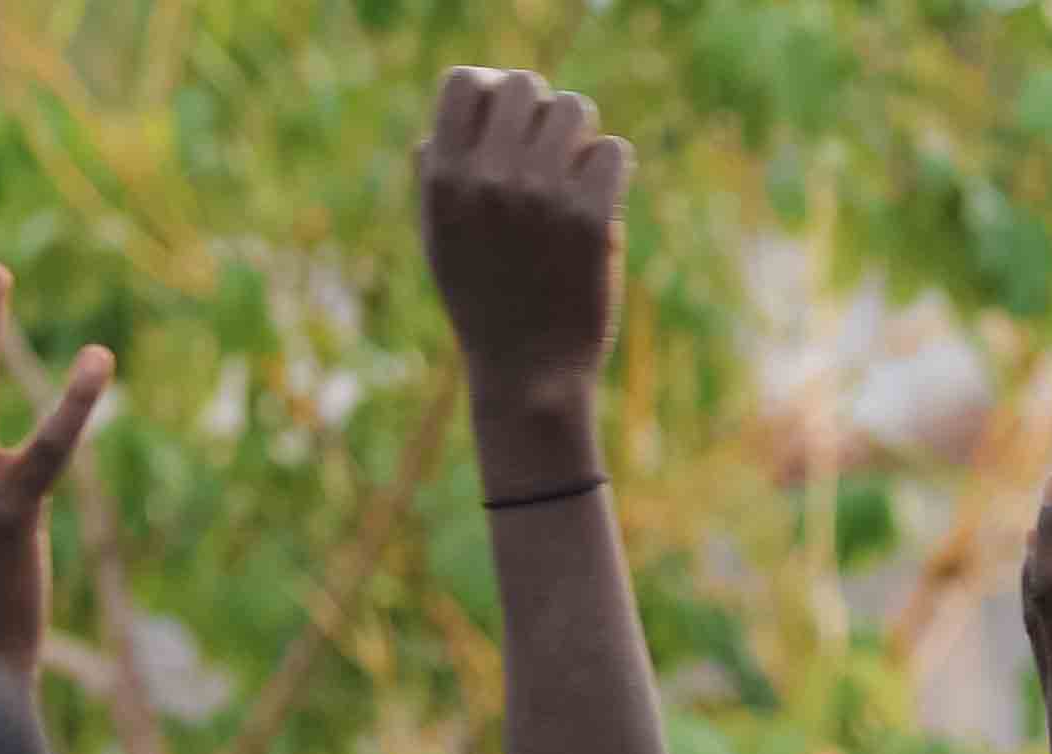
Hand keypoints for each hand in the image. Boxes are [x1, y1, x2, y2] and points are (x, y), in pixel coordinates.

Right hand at [416, 68, 629, 471]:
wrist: (528, 375)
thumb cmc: (483, 303)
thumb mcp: (439, 237)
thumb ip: (438, 173)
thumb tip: (452, 117)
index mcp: (443, 177)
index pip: (464, 80)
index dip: (492, 90)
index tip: (508, 122)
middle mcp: (488, 177)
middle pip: (527, 84)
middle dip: (543, 111)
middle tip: (550, 153)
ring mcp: (541, 195)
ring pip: (576, 108)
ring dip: (581, 136)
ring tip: (575, 177)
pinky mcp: (592, 218)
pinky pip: (614, 150)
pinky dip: (612, 170)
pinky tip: (601, 201)